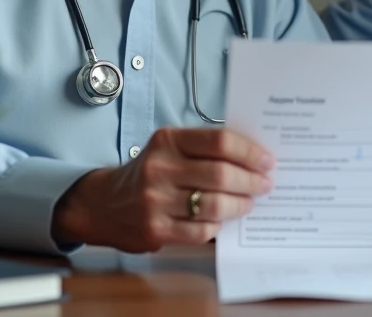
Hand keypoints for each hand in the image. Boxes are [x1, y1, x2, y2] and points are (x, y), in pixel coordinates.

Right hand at [52, 127, 274, 252]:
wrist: (104, 204)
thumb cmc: (148, 172)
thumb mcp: (169, 148)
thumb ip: (204, 149)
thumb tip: (252, 157)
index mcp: (168, 140)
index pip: (219, 142)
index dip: (249, 152)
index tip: (267, 160)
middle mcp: (160, 168)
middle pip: (221, 174)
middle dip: (251, 181)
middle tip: (265, 184)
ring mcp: (156, 201)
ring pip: (214, 205)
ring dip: (240, 205)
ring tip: (249, 202)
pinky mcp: (155, 230)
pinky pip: (200, 230)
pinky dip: (217, 226)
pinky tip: (222, 220)